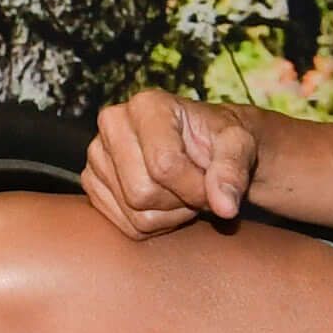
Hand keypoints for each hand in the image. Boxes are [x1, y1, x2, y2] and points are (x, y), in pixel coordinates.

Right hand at [84, 89, 263, 238]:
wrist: (205, 148)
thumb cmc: (221, 142)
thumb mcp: (239, 146)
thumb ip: (233, 171)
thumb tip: (225, 207)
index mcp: (147, 105)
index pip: (164, 166)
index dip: (194, 186)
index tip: (212, 182)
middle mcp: (113, 123)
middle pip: (142, 193)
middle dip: (180, 200)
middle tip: (195, 186)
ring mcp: (97, 155)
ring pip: (134, 215)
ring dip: (169, 215)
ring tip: (180, 191)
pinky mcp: (92, 183)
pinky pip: (125, 227)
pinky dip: (152, 224)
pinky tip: (163, 201)